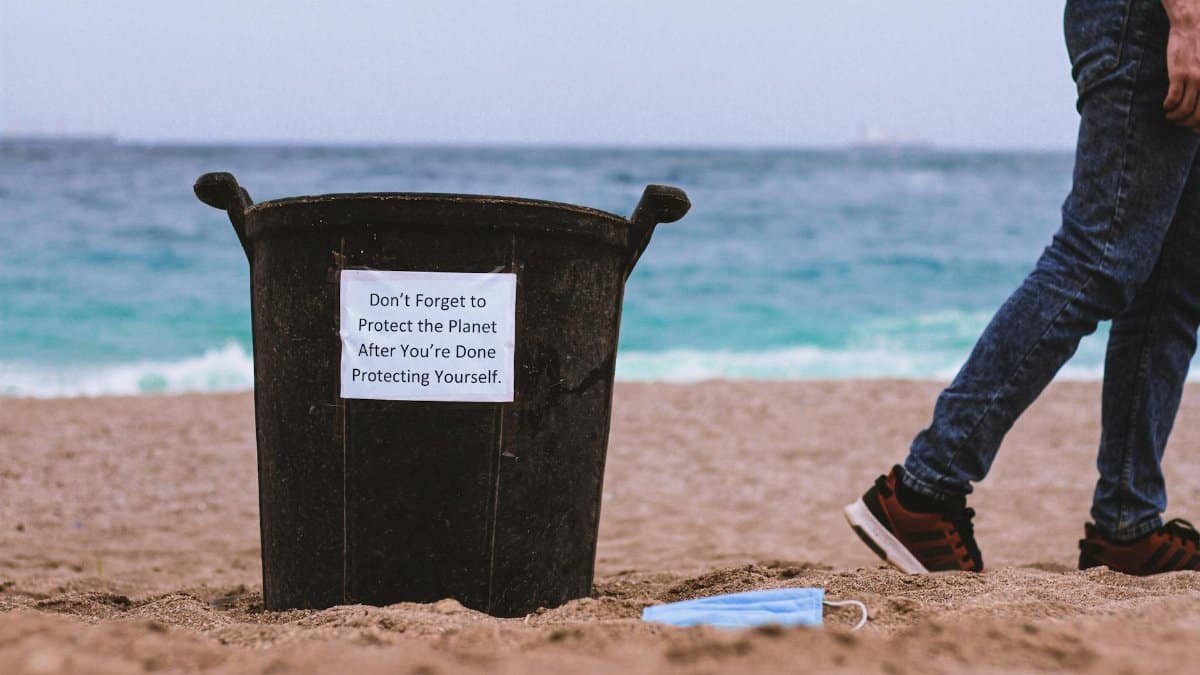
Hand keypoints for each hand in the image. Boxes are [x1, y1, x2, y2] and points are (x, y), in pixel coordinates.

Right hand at [1164, 0, 1199, 128]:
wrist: (1194, 24)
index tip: (1193, 127)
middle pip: (1198, 115)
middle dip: (1187, 124)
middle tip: (1180, 123)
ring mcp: (1194, 78)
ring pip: (1184, 110)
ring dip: (1175, 117)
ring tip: (1170, 116)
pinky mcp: (1179, 74)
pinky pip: (1173, 99)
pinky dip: (1168, 107)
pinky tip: (1165, 106)